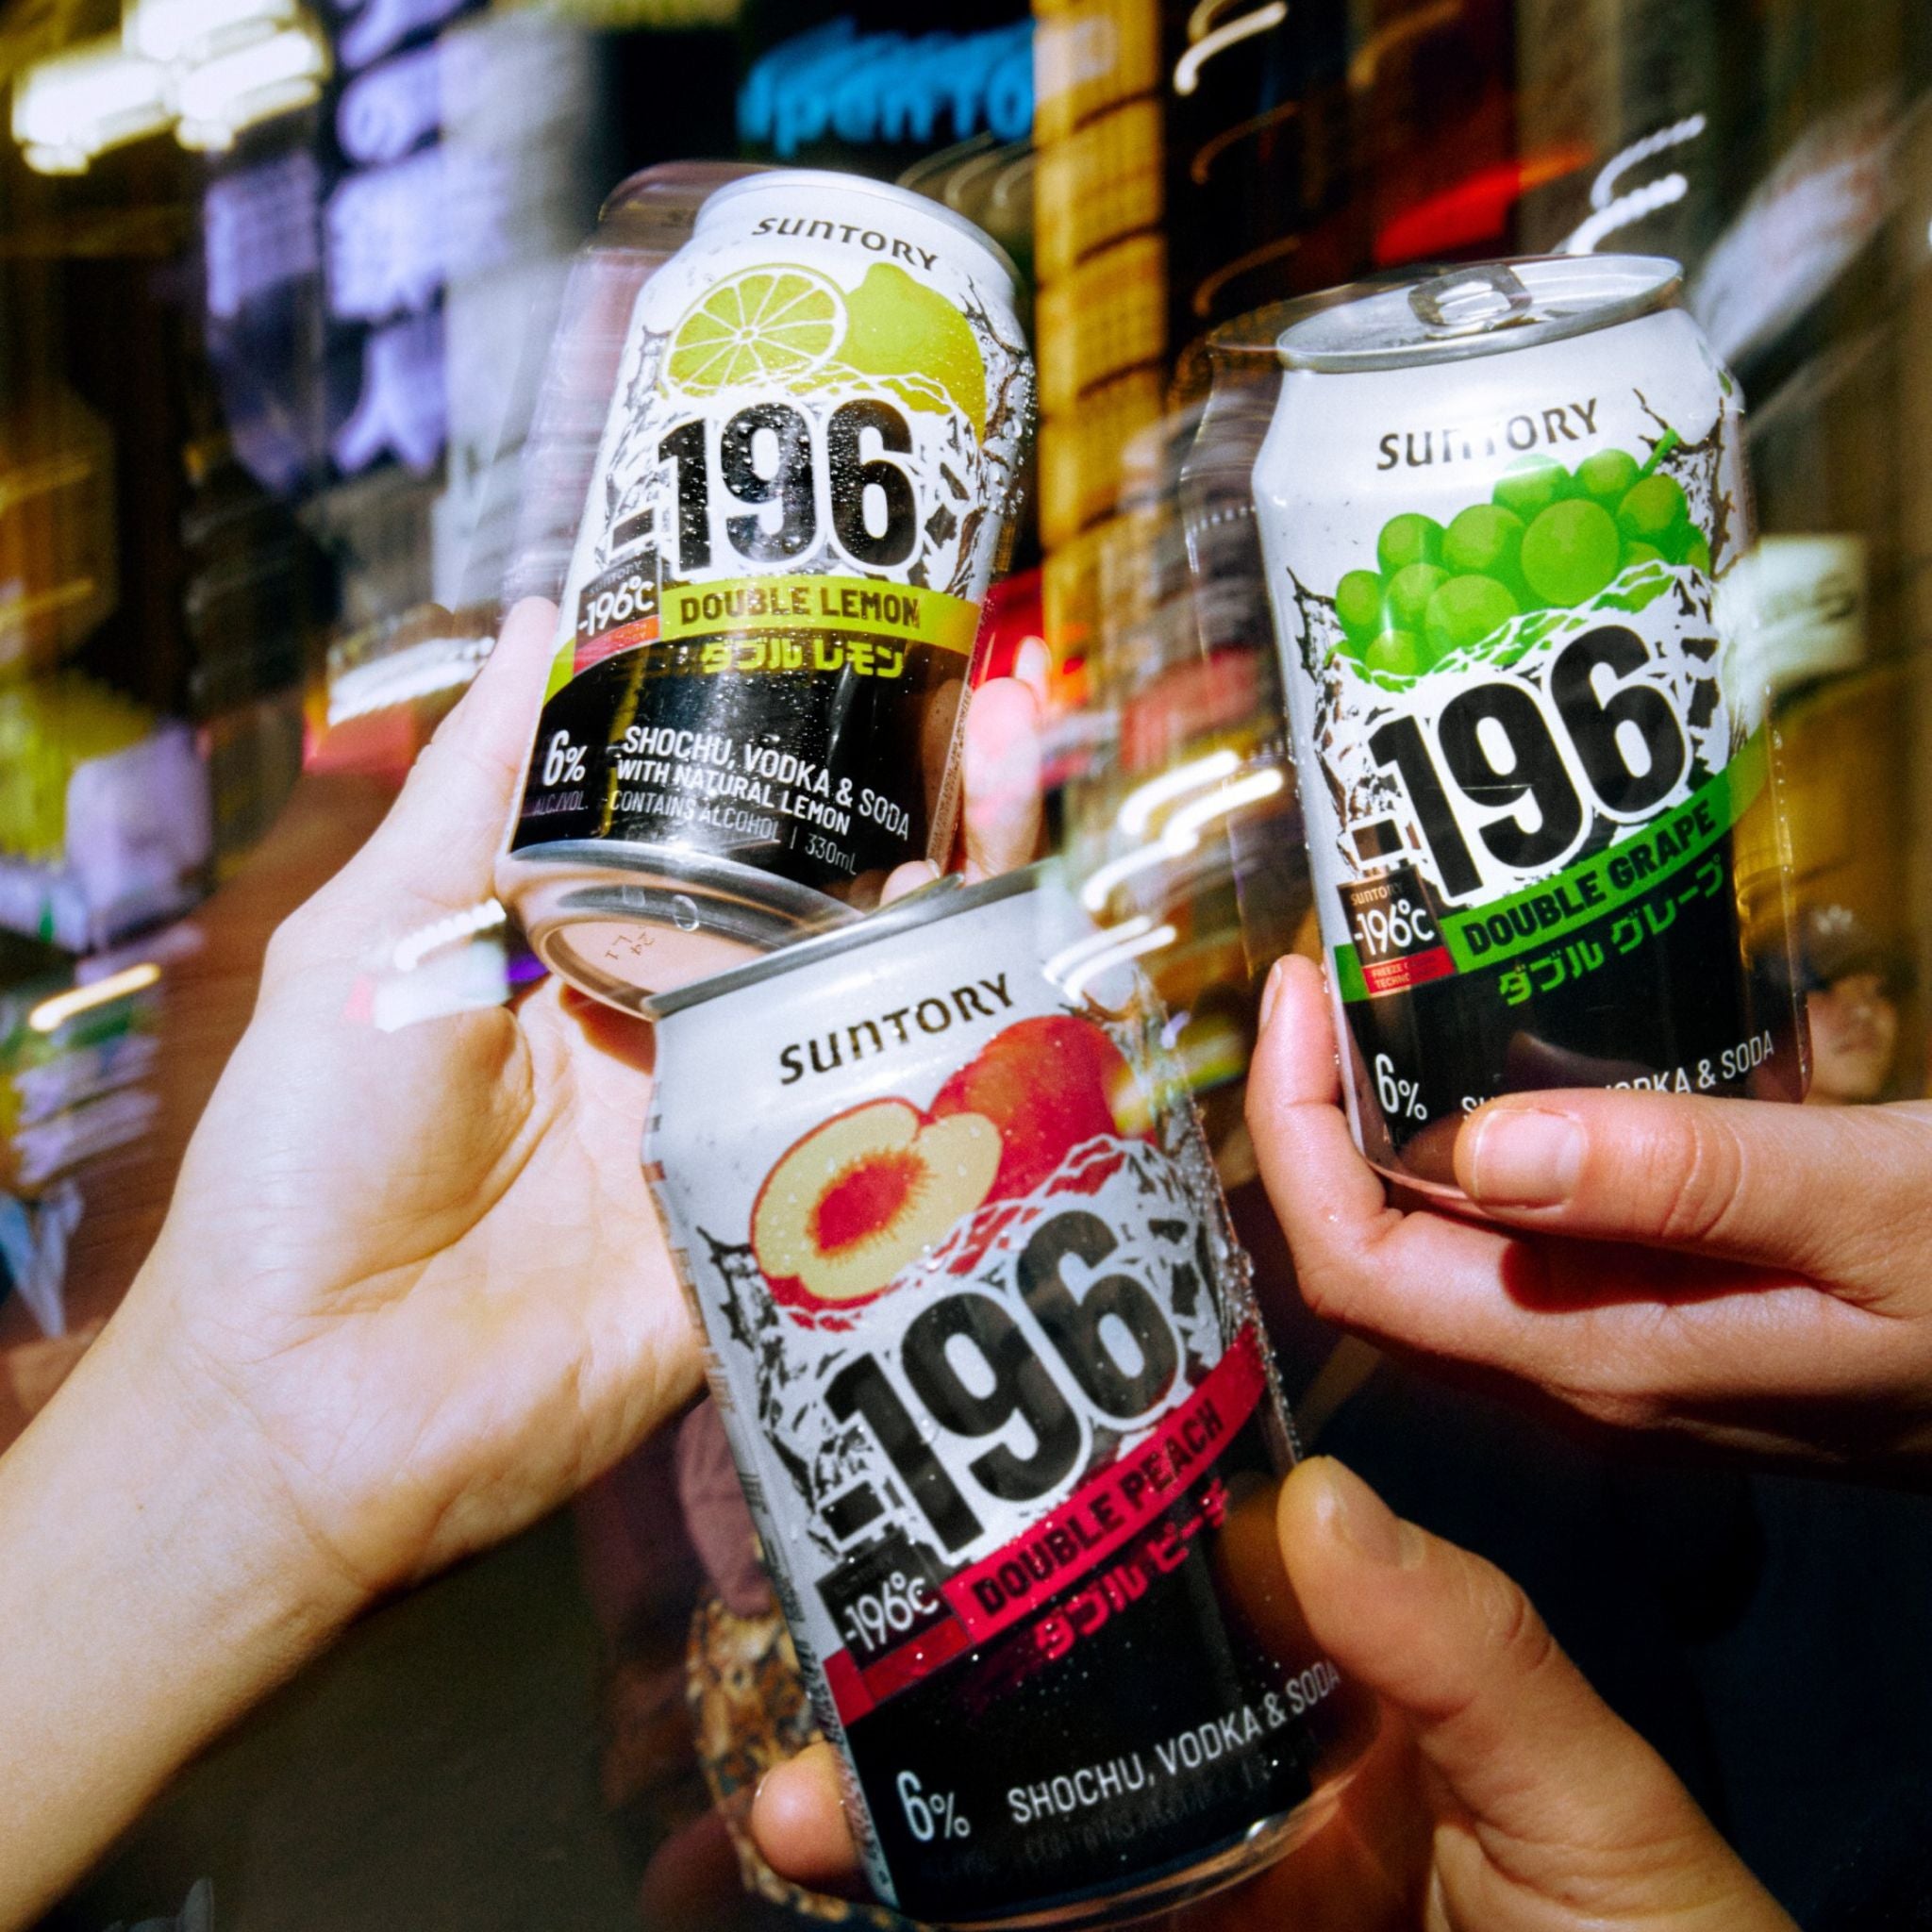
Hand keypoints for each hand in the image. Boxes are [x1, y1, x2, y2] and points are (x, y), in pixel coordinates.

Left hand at [0, 599, 1043, 1926]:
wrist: (312, 1399)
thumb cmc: (307, 1160)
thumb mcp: (377, 939)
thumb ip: (473, 790)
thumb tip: (542, 618)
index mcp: (600, 951)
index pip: (732, 824)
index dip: (806, 742)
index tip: (871, 645)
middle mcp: (691, 1027)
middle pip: (838, 901)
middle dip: (926, 799)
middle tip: (994, 694)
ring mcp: (748, 1126)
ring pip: (887, 997)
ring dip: (968, 891)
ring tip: (1016, 770)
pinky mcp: (789, 1229)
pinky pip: (890, 1136)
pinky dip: (959, 1045)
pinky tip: (1001, 947)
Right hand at [749, 1457, 1793, 1931]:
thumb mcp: (1590, 1802)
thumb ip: (1468, 1654)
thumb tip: (1315, 1495)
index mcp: (1343, 1693)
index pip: (1183, 1574)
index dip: (1062, 1518)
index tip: (950, 1472)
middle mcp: (1256, 1782)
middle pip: (1067, 1699)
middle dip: (930, 1667)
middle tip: (821, 1632)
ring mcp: (1209, 1893)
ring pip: (1026, 1829)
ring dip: (897, 1804)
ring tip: (794, 1797)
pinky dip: (947, 1907)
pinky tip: (855, 1882)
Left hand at [1246, 954, 1931, 1473]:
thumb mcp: (1873, 1214)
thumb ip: (1684, 1181)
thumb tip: (1473, 1148)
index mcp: (1600, 1351)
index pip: (1358, 1266)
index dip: (1295, 1133)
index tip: (1305, 991)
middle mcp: (1582, 1360)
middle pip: (1377, 1248)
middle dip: (1321, 1112)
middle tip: (1335, 974)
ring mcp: (1621, 1337)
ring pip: (1443, 1240)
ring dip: (1389, 1121)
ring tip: (1392, 996)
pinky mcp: (1665, 1307)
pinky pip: (1525, 1229)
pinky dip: (1478, 1138)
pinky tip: (1507, 1058)